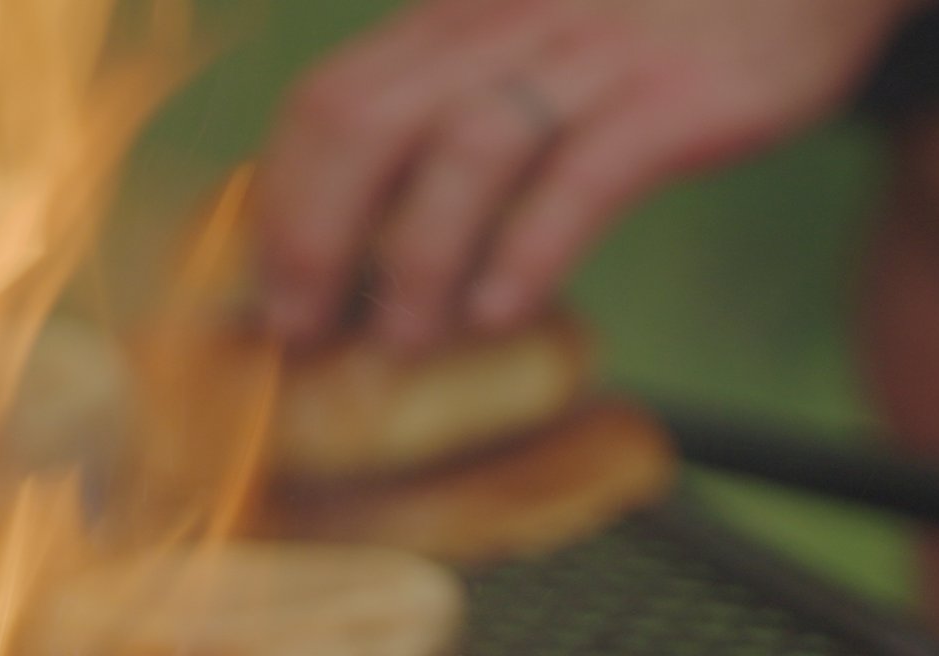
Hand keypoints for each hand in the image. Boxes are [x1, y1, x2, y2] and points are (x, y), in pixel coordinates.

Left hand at [256, 0, 925, 349]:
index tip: (266, 285)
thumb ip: (462, 92)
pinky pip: (581, 176)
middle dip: (314, 236)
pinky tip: (503, 311)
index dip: (282, 197)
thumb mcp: (541, 24)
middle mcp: (506, 20)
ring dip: (416, 257)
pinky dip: (530, 249)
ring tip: (400, 339)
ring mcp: (591, 53)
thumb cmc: (665, 10)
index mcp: (458, 11)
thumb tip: (379, 209)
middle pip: (365, 121)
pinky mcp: (672, 95)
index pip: (329, 96)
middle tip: (301, 328)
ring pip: (464, 151)